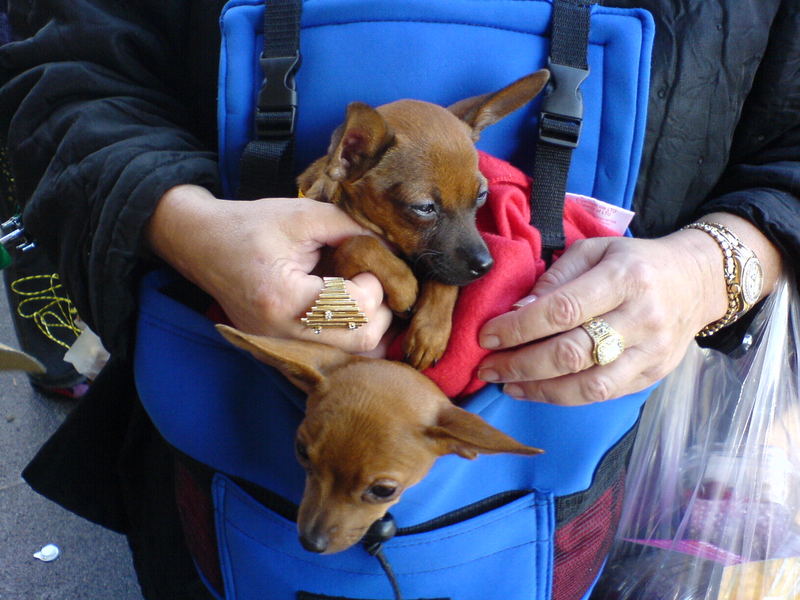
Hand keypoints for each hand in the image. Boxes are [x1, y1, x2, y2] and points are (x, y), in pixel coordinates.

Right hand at [147, 185, 391, 353]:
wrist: (202, 244)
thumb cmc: (250, 226)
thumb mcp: (302, 215)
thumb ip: (352, 228)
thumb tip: (396, 249)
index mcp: (284, 298)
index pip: (356, 308)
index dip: (374, 284)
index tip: (363, 263)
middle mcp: (282, 335)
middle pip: (362, 342)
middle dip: (380, 309)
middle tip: (370, 282)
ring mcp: (281, 349)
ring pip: (354, 359)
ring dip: (371, 329)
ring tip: (366, 297)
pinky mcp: (283, 353)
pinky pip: (335, 360)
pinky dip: (352, 341)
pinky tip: (354, 316)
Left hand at [475, 231, 731, 404]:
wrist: (697, 281)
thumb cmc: (633, 262)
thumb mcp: (594, 250)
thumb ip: (556, 278)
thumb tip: (517, 311)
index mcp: (624, 278)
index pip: (563, 310)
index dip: (519, 327)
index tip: (487, 335)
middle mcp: (641, 318)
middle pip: (572, 353)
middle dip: (520, 364)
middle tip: (488, 367)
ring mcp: (651, 352)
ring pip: (587, 385)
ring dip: (538, 389)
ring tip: (506, 384)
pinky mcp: (652, 375)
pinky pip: (602, 395)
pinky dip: (563, 397)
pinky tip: (536, 389)